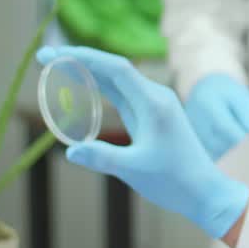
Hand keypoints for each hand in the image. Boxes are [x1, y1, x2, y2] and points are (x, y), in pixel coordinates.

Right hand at [36, 46, 248, 238]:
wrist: (204, 192)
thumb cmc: (174, 181)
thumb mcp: (135, 170)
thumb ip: (103, 158)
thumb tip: (71, 151)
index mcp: (153, 103)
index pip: (116, 68)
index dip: (84, 57)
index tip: (55, 55)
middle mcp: (155, 97)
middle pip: (113, 68)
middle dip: (79, 59)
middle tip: (44, 57)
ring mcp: (154, 105)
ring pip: (117, 79)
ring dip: (88, 70)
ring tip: (55, 65)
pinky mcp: (151, 116)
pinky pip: (122, 93)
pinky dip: (99, 86)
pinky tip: (81, 83)